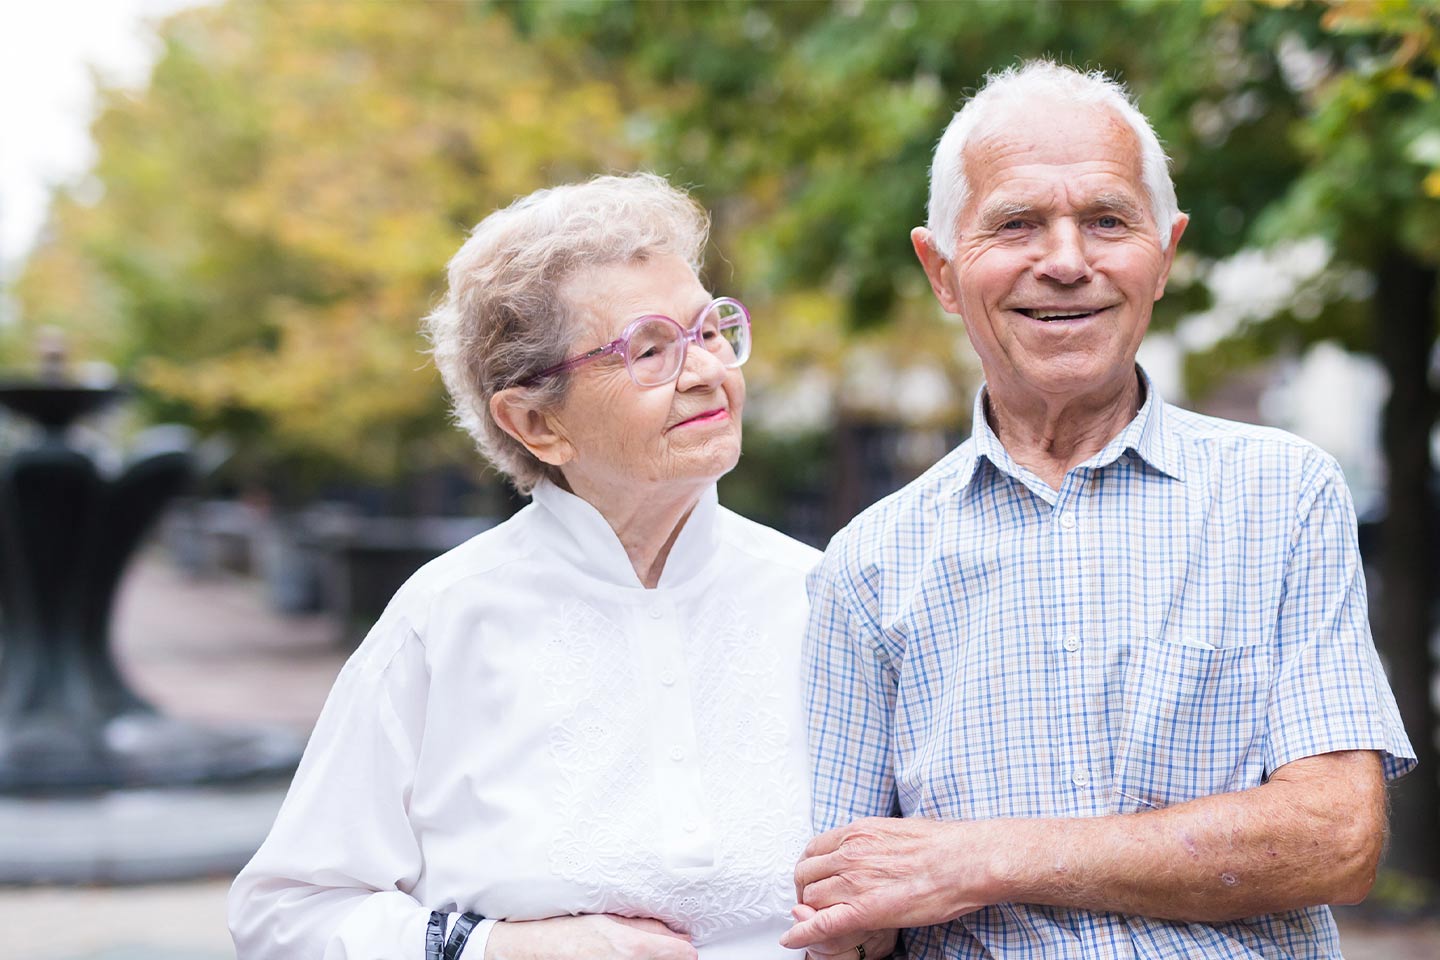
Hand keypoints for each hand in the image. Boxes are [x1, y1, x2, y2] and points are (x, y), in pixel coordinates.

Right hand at [485, 914, 696, 959]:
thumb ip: (646, 927)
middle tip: (659, 946)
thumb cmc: (570, 929)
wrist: (538, 949)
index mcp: (632, 948)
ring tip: (632, 952)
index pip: (680, 953)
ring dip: (650, 959)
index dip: (683, 947)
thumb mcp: (610, 919)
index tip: (682, 944)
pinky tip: (622, 958)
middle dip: (669, 954)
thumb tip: (676, 934)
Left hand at [781, 816, 990, 948]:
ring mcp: (855, 881)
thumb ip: (874, 840)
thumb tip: (871, 847)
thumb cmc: (943, 845)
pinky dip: (802, 933)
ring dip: (809, 911)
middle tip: (812, 905)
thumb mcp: (897, 829)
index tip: (813, 880)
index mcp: (857, 832)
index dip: (810, 869)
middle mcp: (849, 853)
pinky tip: (792, 940)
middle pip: (806, 875)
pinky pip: (821, 923)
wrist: (965, 861)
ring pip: (810, 898)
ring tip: (815, 921)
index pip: (813, 850)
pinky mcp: (865, 909)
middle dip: (804, 891)